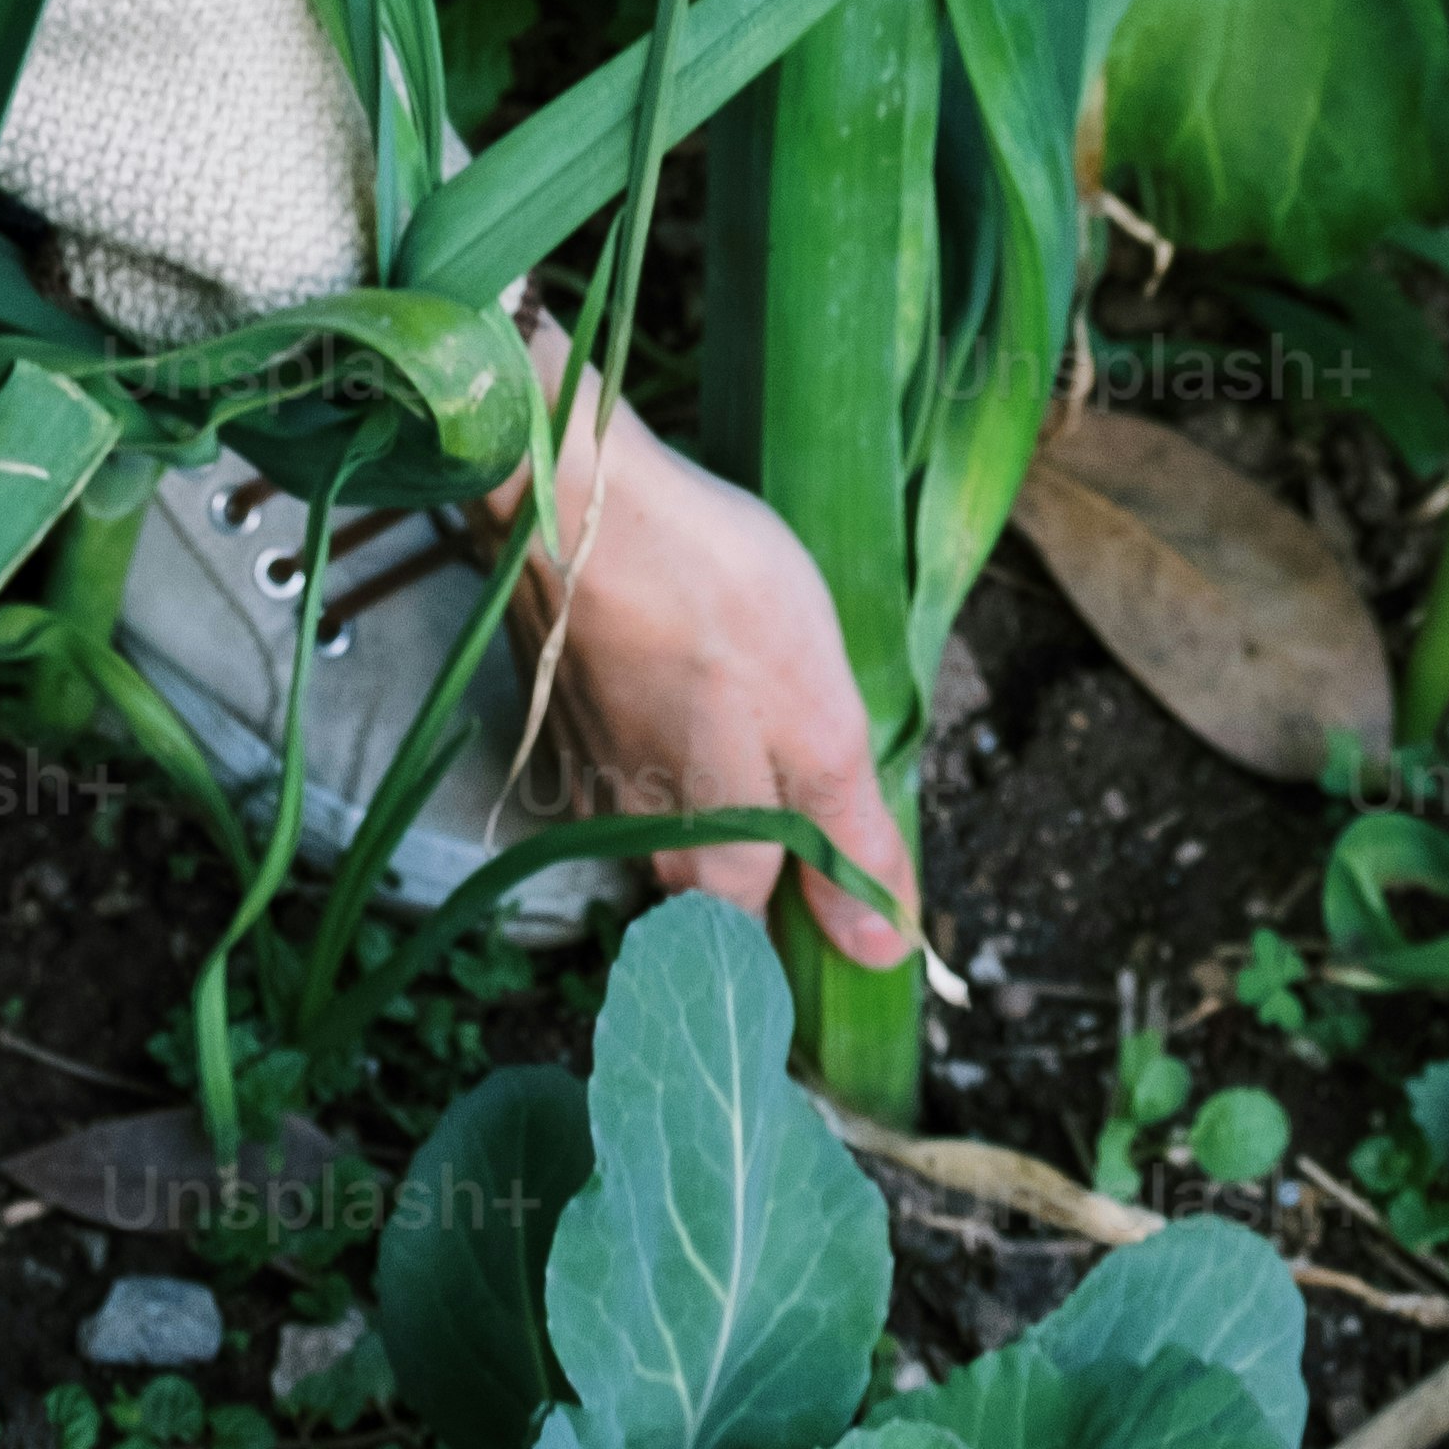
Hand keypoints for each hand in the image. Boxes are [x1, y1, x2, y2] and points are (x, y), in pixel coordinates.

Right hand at [484, 326, 910, 961]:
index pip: (772, 946)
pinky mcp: (568, 713)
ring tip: (761, 698)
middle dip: (777, 848)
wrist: (577, 494)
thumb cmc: (714, 597)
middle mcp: (644, 843)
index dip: (823, 918)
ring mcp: (596, 777)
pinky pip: (641, 753)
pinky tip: (699, 663)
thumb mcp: (820, 719)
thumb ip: (849, 841)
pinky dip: (675, 725)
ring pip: (681, 815)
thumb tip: (880, 955)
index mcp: (712, 863)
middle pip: (725, 883)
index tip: (860, 869)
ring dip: (723, 781)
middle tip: (821, 754)